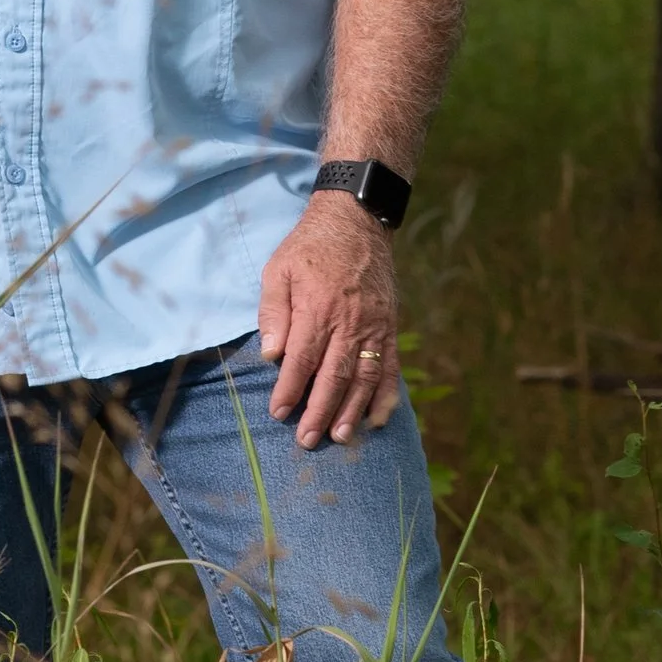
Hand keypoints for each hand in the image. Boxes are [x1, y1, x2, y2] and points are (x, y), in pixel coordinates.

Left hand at [257, 194, 399, 448]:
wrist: (356, 221)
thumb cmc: (309, 248)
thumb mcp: (279, 269)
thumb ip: (273, 312)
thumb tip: (271, 354)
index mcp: (318, 307)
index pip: (302, 358)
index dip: (290, 388)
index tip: (278, 412)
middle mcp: (350, 322)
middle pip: (334, 375)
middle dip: (319, 411)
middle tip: (307, 440)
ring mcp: (374, 327)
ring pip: (364, 377)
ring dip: (351, 411)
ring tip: (339, 437)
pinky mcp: (389, 328)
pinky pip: (390, 367)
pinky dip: (385, 396)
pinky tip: (377, 420)